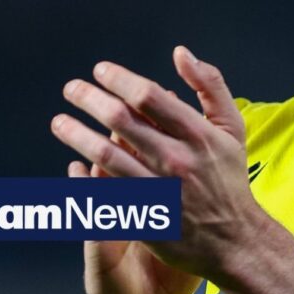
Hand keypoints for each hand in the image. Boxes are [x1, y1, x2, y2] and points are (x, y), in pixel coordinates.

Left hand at [52, 46, 254, 293]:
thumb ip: (210, 85)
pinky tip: (72, 165)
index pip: (147, 96)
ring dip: (76, 135)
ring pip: (104, 155)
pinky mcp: (143, 216)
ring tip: (59, 122)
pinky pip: (104, 191)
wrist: (233, 240)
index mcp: (197, 134)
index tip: (100, 70)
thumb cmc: (228, 179)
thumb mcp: (232, 127)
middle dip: (89, 99)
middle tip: (71, 89)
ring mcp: (157, 190)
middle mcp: (175, 160)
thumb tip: (180, 53)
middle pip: (120, 120)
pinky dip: (84, 177)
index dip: (119, 78)